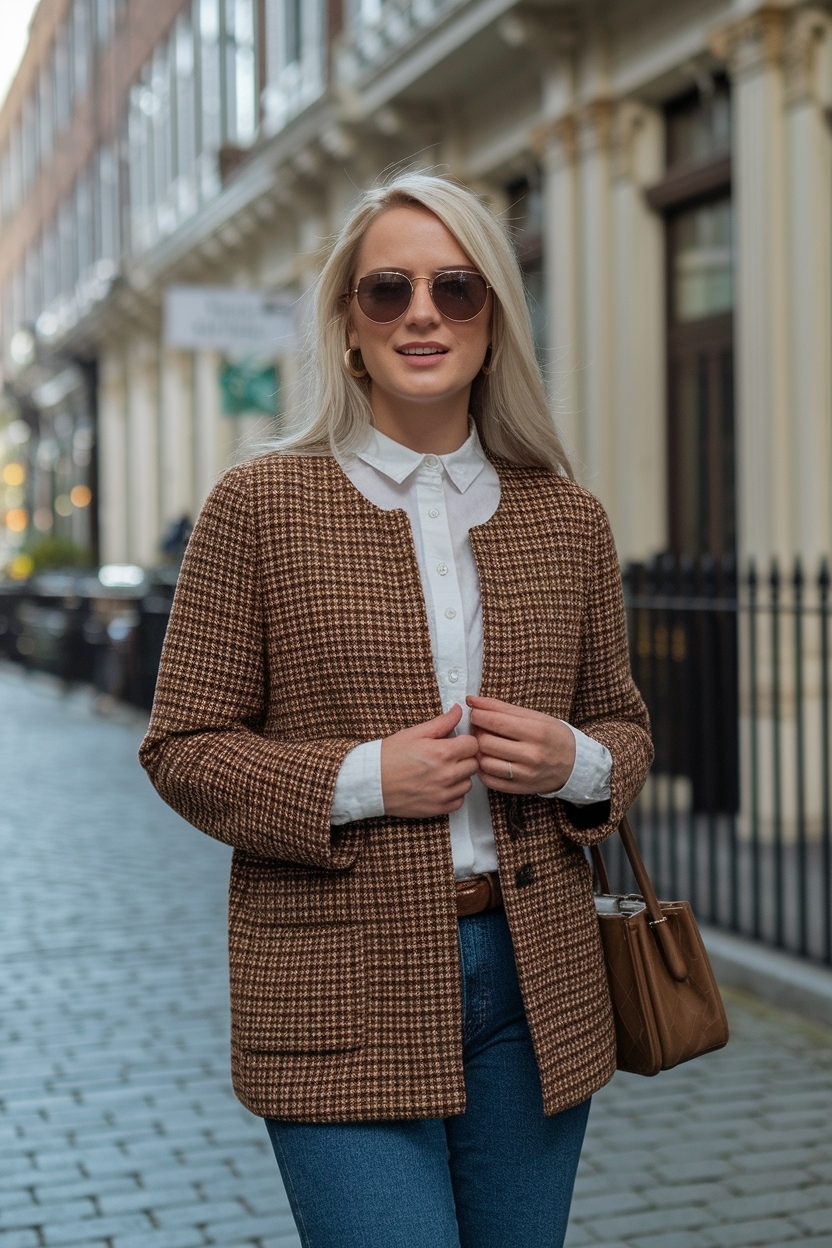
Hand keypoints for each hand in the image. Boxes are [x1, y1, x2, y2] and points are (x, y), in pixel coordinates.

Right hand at [381, 704, 478, 818]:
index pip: (473, 745)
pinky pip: (459, 801)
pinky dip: (453, 794)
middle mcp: (446, 774)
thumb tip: (458, 710)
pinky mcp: (438, 808)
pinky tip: (439, 786)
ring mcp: (443, 793)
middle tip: (448, 756)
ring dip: (459, 777)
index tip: (457, 743)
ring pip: (468, 784)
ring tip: (442, 771)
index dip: (465, 742)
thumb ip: (442, 722)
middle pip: (473, 764)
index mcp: (442, 752)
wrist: (370, 782)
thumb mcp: (415, 733)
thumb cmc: (388, 756)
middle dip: (464, 758)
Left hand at [467, 696, 575, 794]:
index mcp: (536, 731)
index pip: (495, 721)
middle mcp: (531, 754)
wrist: (574, 764)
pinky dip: (482, 769)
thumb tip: (472, 700)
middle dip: (476, 732)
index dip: (478, 715)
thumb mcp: (533, 716)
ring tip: (483, 744)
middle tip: (479, 728)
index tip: (476, 713)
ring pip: (484, 762)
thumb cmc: (552, 736)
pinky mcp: (519, 789)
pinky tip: (488, 759)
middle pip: (486, 742)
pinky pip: (489, 780)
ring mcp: (525, 774)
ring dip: (477, 751)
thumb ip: (501, 707)